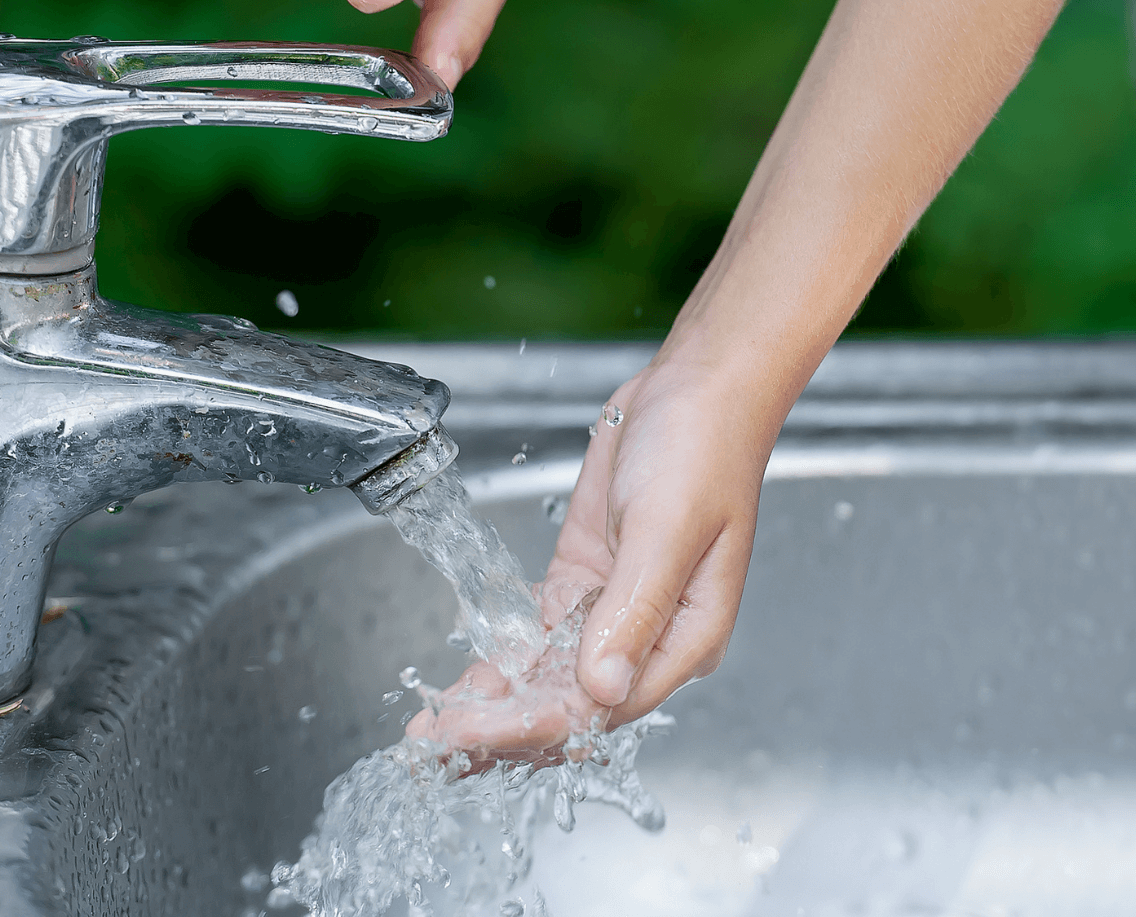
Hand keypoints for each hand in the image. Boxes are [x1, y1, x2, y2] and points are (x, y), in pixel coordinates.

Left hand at [408, 359, 769, 755]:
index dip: (532, 725)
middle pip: (570, 705)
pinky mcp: (585, 582)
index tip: (471, 732)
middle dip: (502, 729)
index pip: (602, 707)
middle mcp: (650, 639)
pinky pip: (539, 638)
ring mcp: (614, 612)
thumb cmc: (703, 449)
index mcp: (686, 638)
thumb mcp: (667, 529)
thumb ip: (634, 610)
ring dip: (495, 706)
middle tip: (432, 747)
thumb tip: (600, 687)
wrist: (695, 389)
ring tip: (432, 733)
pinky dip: (501, 663)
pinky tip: (463, 687)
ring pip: (549, 679)